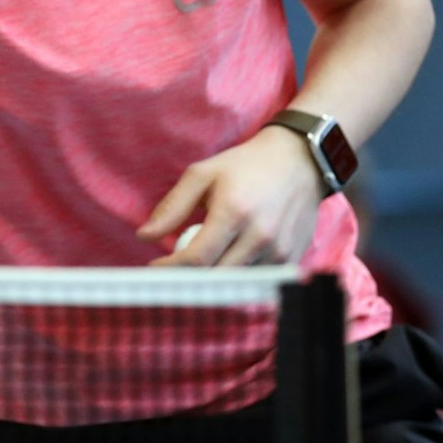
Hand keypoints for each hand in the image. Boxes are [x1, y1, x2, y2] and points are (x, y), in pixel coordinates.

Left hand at [137, 126, 323, 266]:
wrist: (299, 161)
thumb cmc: (245, 166)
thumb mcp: (202, 174)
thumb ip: (172, 206)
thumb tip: (144, 236)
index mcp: (234, 212)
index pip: (197, 258)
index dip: (171, 268)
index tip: (154, 266)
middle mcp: (260, 236)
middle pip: (216, 276)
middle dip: (189, 276)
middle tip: (173, 266)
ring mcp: (280, 250)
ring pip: (236, 281)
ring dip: (214, 275)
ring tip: (204, 254)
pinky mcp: (292, 257)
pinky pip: (256, 279)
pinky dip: (238, 272)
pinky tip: (230, 255)